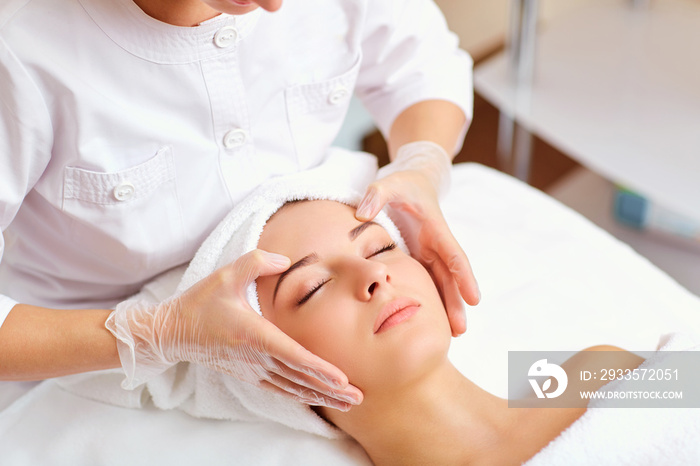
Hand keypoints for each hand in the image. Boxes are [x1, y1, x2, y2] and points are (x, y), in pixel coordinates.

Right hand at [106, 249, 362, 410]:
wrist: (174, 332)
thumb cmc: (201, 302)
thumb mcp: (226, 274)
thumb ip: (257, 262)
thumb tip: (286, 260)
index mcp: (253, 333)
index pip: (292, 355)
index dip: (318, 368)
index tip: (341, 378)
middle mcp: (255, 357)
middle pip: (299, 378)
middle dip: (330, 389)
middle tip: (358, 396)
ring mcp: (252, 369)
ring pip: (293, 387)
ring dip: (321, 396)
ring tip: (348, 403)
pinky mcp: (249, 374)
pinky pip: (280, 389)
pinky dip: (302, 395)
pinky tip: (318, 399)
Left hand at [356, 141, 479, 335]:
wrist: (415, 180)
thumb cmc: (403, 183)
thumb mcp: (389, 183)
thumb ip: (376, 195)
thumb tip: (362, 214)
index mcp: (435, 228)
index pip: (454, 254)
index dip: (464, 277)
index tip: (474, 299)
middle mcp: (436, 244)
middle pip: (450, 277)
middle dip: (456, 303)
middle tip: (459, 331)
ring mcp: (430, 252)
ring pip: (442, 283)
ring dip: (447, 307)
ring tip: (451, 334)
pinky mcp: (420, 257)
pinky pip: (428, 281)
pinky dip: (433, 299)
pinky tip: (431, 320)